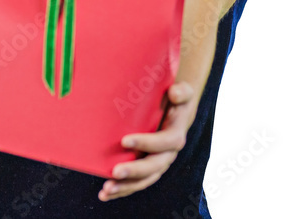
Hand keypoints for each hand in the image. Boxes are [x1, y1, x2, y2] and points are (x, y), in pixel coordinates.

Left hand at [99, 80, 197, 201]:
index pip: (165, 142)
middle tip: (115, 172)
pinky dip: (121, 190)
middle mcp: (167, 154)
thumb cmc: (174, 100)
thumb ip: (182, 91)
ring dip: (125, 186)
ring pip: (143, 180)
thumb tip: (174, 93)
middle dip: (134, 171)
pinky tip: (104, 194)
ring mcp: (156, 164)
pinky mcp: (146, 169)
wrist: (174, 112)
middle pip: (153, 167)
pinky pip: (135, 183)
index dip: (147, 143)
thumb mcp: (182, 92)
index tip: (125, 140)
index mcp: (175, 135)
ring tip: (106, 189)